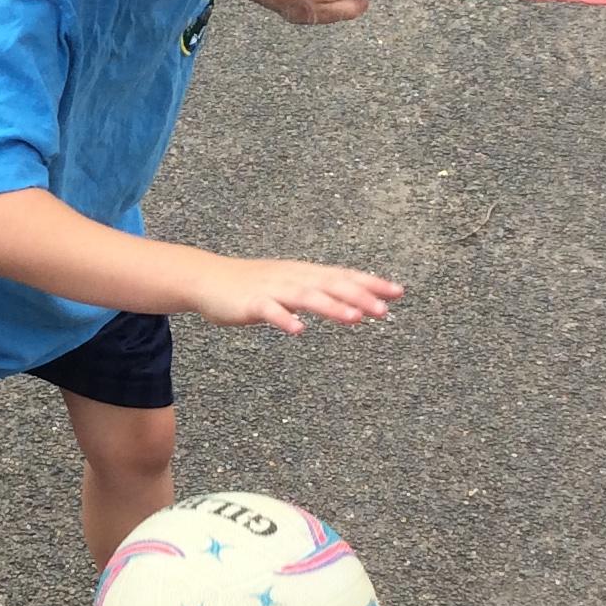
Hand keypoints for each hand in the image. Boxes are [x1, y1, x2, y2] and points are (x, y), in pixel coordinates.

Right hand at [193, 257, 403, 335]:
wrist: (206, 279)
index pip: (344, 276)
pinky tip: (299, 331)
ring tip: (355, 318)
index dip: (371, 283)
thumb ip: (319, 293)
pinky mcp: (251, 302)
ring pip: (307, 296)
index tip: (399, 292)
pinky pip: (270, 311)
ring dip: (332, 306)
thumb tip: (353, 304)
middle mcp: (293, 277)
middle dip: (360, 295)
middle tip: (385, 310)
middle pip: (331, 284)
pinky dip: (285, 319)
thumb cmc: (252, 285)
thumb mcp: (290, 286)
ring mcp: (272, 289)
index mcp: (305, 274)